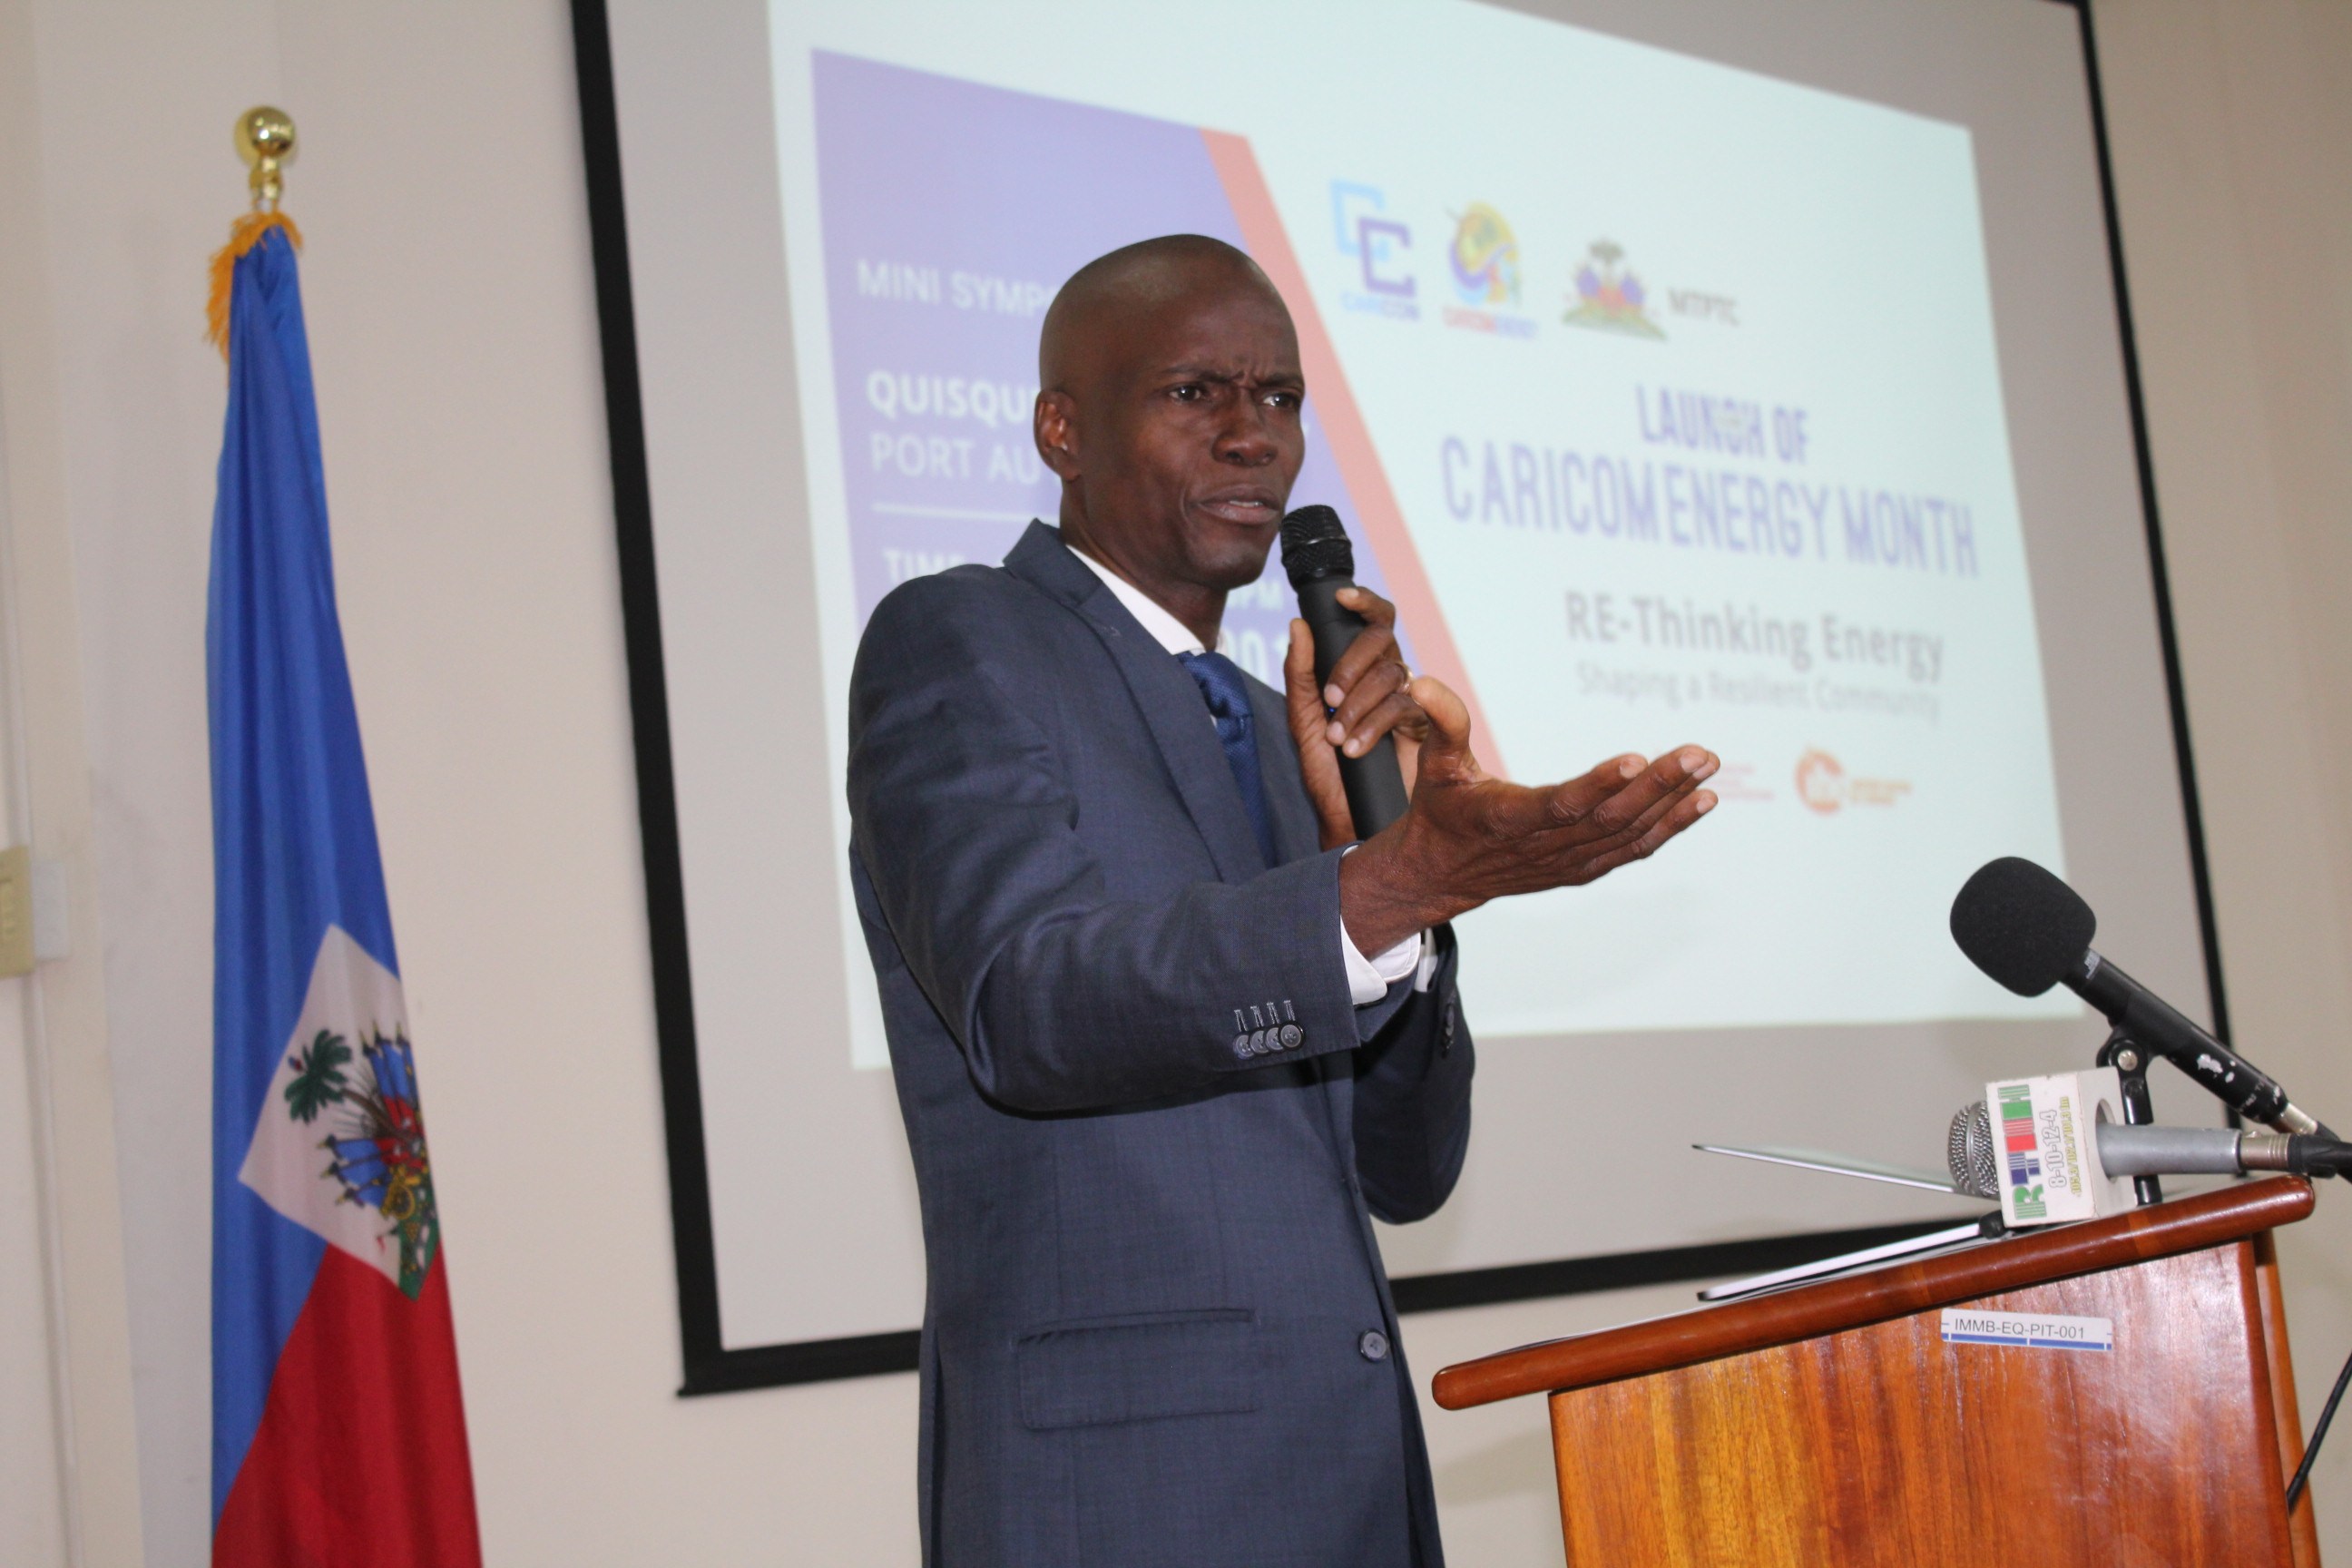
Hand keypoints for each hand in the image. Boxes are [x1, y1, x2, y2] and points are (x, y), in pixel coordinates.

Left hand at [1283, 588, 1427, 850]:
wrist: (1345, 817)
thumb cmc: (1326, 769)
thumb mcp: (1303, 719)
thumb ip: (1300, 673)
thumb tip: (1298, 625)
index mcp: (1359, 669)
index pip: (1370, 623)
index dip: (1363, 602)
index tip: (1342, 598)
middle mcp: (1385, 677)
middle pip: (1382, 640)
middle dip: (1352, 663)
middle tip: (1330, 699)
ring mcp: (1407, 699)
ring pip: (1392, 674)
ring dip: (1359, 703)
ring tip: (1336, 738)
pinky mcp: (1422, 726)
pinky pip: (1404, 707)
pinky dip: (1375, 725)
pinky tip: (1355, 747)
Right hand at [1338, 676, 1719, 953]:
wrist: (1442, 874)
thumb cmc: (1442, 810)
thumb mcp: (1435, 764)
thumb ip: (1442, 721)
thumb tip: (1421, 681)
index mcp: (1507, 820)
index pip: (1560, 805)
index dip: (1599, 785)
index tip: (1636, 757)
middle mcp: (1544, 847)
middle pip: (1610, 819)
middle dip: (1659, 785)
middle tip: (1698, 754)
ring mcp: (1569, 862)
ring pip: (1630, 834)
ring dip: (1673, 802)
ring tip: (1707, 768)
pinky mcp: (1585, 868)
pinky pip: (1635, 848)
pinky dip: (1670, 826)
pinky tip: (1702, 800)